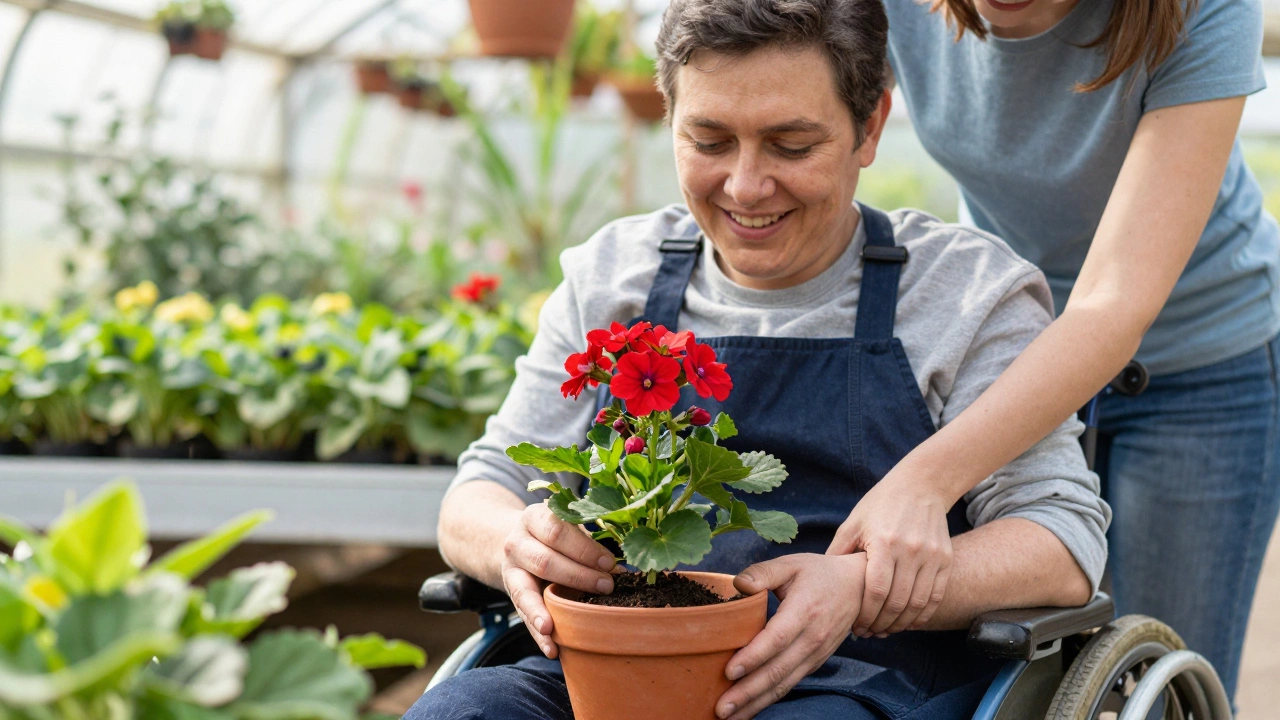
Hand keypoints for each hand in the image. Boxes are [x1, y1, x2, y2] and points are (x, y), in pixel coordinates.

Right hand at [501, 502, 616, 658]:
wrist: (519, 541)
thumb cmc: (556, 535)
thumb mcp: (569, 528)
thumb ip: (590, 543)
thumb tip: (623, 570)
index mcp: (535, 518)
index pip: (557, 531)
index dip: (584, 549)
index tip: (609, 563)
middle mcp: (517, 542)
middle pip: (545, 560)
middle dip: (577, 577)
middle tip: (606, 588)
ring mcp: (511, 569)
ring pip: (526, 590)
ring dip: (547, 610)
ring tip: (557, 628)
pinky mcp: (510, 593)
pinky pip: (522, 616)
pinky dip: (537, 635)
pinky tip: (552, 649)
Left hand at [715, 553, 866, 719]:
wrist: (859, 588)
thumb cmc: (819, 574)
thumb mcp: (791, 564)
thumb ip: (762, 572)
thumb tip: (738, 585)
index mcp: (804, 611)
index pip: (777, 638)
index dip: (753, 656)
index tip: (729, 671)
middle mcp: (812, 638)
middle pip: (778, 670)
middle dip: (748, 692)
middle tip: (720, 708)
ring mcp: (816, 654)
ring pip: (784, 683)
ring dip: (756, 702)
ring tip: (730, 716)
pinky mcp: (815, 662)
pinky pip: (791, 684)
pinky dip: (770, 699)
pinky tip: (750, 708)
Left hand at [826, 476, 952, 636]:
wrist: (920, 485)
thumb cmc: (879, 505)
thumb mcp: (853, 523)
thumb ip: (838, 553)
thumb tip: (820, 584)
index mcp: (884, 542)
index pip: (875, 591)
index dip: (866, 615)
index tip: (857, 626)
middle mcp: (910, 550)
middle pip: (897, 602)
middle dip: (881, 624)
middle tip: (870, 633)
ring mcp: (931, 555)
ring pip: (918, 604)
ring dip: (901, 624)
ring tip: (886, 630)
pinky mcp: (945, 558)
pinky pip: (936, 596)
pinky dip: (922, 614)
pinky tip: (907, 621)